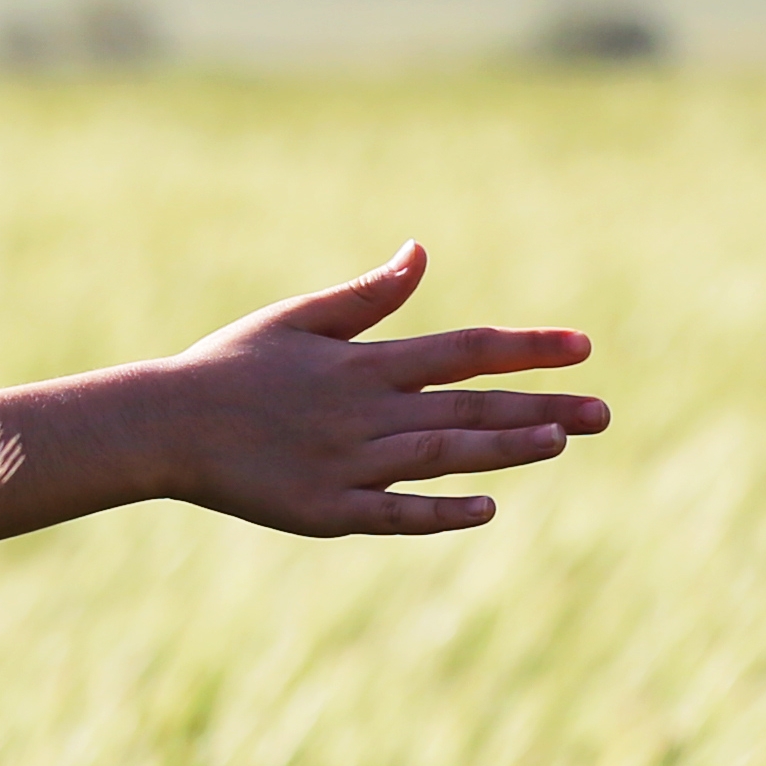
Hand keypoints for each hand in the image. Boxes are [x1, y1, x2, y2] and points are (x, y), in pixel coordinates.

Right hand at [162, 243, 606, 535]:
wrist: (161, 425)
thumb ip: (369, 296)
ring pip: (442, 457)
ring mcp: (346, 465)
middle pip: (467, 407)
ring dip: (504, 450)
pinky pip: (394, 514)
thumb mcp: (298, 318)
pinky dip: (441, 511)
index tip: (582, 346)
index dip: (525, 348)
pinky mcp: (324, 512)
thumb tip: (422, 252)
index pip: (463, 350)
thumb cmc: (229, 366)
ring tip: (559, 443)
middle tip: (603, 413)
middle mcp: (364, 412)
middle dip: (540, 407)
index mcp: (362, 363)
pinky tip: (486, 508)